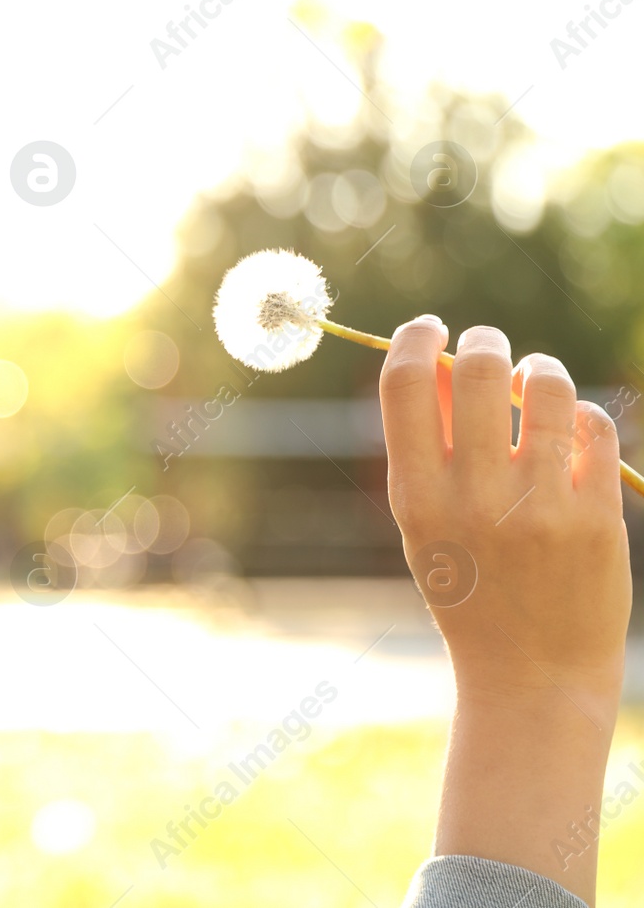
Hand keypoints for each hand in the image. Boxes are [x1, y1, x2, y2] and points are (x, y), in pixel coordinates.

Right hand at [380, 317, 630, 700]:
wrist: (530, 675)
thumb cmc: (470, 587)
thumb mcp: (426, 523)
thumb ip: (429, 445)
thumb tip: (438, 359)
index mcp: (416, 497)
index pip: (406, 385)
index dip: (416, 339)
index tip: (429, 328)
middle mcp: (472, 498)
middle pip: (479, 371)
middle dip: (486, 343)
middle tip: (490, 349)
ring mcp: (539, 508)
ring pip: (548, 389)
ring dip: (541, 371)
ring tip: (537, 382)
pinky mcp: (596, 520)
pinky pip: (596, 428)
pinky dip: (584, 415)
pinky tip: (573, 429)